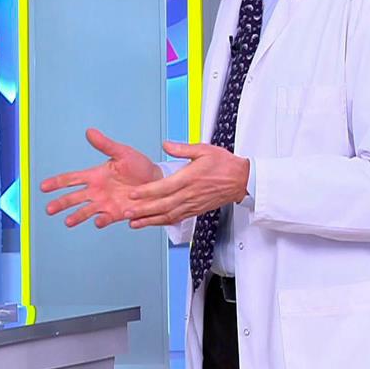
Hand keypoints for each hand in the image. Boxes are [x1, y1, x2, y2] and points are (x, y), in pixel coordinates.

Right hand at [40, 128, 162, 228]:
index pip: (71, 179)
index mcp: (95, 176)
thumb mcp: (123, 153)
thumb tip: (89, 131)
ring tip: (68, 221)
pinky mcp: (117, 213)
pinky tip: (97, 222)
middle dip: (61, 203)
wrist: (158, 182)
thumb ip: (105, 145)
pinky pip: (106, 218)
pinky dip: (101, 221)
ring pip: (85, 211)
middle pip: (73, 198)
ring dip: (77, 216)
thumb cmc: (140, 166)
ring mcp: (105, 203)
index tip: (43, 186)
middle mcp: (97, 191)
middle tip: (49, 209)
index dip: (57, 182)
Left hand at [123, 141, 249, 227]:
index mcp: (189, 178)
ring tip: (134, 223)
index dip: (147, 192)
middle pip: (163, 205)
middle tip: (127, 212)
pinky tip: (152, 223)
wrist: (243, 180)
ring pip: (168, 215)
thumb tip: (165, 144)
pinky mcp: (196, 210)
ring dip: (150, 220)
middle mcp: (189, 194)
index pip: (164, 187)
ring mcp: (193, 204)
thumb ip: (182, 148)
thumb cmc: (225, 164)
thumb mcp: (204, 149)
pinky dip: (163, 222)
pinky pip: (177, 218)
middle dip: (143, 210)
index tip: (133, 194)